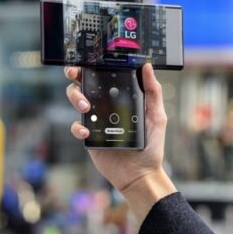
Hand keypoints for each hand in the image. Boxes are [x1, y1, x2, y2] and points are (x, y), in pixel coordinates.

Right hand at [65, 64, 175, 222]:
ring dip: (76, 97)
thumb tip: (147, 67)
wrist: (140, 174)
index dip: (94, 66)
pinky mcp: (89, 137)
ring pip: (76, 100)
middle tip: (75, 74)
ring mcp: (96, 120)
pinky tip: (86, 132)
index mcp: (121, 97)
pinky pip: (76, 127)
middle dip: (76, 75)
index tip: (89, 59)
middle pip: (84, 84)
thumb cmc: (151, 145)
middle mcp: (106, 105)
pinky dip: (78, 127)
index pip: (105, 76)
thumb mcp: (157, 115)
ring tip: (86, 106)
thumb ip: (153, 91)